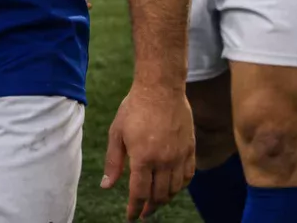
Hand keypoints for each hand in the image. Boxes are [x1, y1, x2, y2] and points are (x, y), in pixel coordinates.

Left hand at [102, 83, 195, 219]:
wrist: (161, 87)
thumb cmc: (135, 107)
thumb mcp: (117, 133)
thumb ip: (113, 162)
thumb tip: (106, 186)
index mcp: (143, 158)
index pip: (139, 194)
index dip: (134, 209)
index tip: (131, 216)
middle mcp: (163, 160)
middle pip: (158, 195)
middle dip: (149, 208)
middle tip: (143, 212)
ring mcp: (179, 155)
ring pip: (174, 189)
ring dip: (164, 199)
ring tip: (157, 201)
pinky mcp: (190, 147)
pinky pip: (188, 175)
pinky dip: (181, 186)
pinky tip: (174, 187)